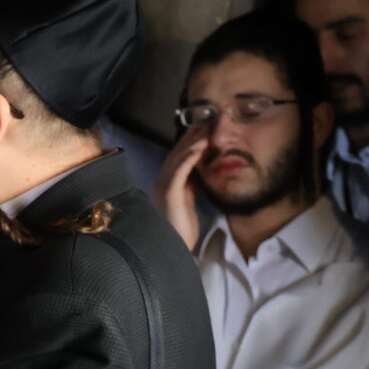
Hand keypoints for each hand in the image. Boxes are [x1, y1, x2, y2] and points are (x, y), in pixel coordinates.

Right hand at [155, 130, 207, 250]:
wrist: (174, 247)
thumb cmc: (182, 228)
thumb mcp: (188, 201)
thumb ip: (191, 185)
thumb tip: (200, 171)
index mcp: (166, 182)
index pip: (178, 156)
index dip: (190, 141)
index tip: (204, 128)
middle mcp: (161, 180)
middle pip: (177, 153)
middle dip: (191, 136)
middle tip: (207, 121)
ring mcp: (163, 186)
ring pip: (178, 158)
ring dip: (192, 142)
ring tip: (206, 129)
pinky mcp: (169, 192)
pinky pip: (180, 170)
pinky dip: (190, 157)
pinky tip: (200, 147)